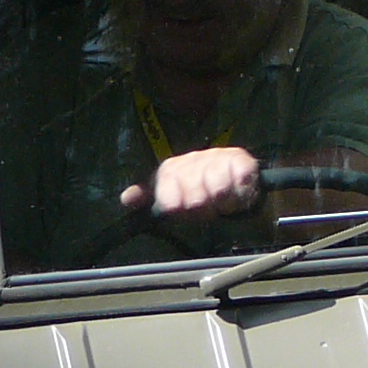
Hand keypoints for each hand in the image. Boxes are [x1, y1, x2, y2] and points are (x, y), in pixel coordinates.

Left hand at [121, 145, 259, 221]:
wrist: (228, 179)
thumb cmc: (193, 191)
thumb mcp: (167, 196)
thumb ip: (146, 197)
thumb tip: (127, 198)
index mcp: (171, 169)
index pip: (169, 189)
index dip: (175, 204)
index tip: (181, 210)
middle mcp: (192, 160)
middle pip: (195, 195)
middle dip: (201, 208)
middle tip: (205, 209)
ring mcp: (217, 158)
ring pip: (218, 189)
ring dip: (221, 202)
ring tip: (220, 203)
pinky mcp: (239, 159)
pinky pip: (240, 178)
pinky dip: (239, 190)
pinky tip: (236, 193)